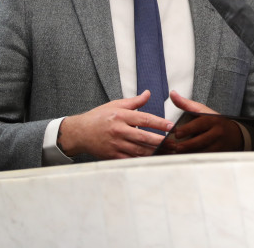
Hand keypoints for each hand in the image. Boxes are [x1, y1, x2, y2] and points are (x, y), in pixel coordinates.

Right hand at [58, 91, 173, 158]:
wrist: (79, 133)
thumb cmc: (98, 117)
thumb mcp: (115, 105)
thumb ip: (134, 101)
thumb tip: (148, 93)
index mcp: (121, 116)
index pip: (144, 119)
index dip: (159, 123)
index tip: (171, 127)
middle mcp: (119, 130)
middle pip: (143, 137)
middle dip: (160, 141)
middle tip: (174, 143)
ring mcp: (115, 144)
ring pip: (138, 150)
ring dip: (154, 152)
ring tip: (168, 152)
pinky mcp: (112, 155)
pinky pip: (130, 159)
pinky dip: (142, 160)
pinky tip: (153, 160)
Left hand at [167, 90, 243, 152]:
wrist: (233, 134)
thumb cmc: (213, 120)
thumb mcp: (201, 110)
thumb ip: (185, 104)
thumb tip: (172, 94)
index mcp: (212, 119)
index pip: (199, 124)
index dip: (186, 129)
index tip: (176, 133)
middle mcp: (217, 131)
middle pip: (200, 140)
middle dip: (187, 145)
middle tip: (176, 147)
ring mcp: (219, 143)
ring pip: (203, 151)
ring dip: (190, 153)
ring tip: (179, 154)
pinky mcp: (219, 153)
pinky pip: (206, 157)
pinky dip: (196, 158)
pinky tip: (187, 158)